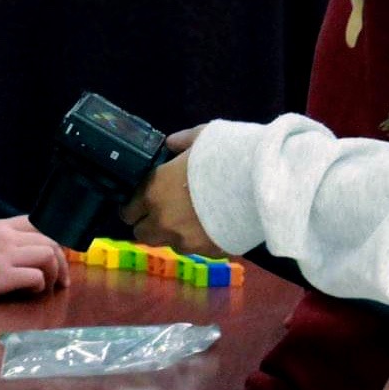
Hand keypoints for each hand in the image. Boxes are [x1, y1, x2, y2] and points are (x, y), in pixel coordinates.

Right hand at [0, 215, 69, 295]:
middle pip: (50, 241)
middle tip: (62, 280)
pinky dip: (39, 286)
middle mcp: (10, 237)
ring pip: (47, 256)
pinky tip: (31, 293)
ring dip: (54, 274)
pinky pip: (35, 278)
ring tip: (47, 287)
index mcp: (5, 226)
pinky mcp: (4, 276)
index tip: (61, 254)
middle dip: (62, 261)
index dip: (55, 239)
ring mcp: (8, 255)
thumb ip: (5, 237)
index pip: (40, 223)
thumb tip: (26, 249)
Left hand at [120, 127, 218, 252]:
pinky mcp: (207, 253)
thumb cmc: (226, 154)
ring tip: (190, 220)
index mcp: (154, 191)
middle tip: (162, 213)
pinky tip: (211, 227)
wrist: (261, 183)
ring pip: (168, 244)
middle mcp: (163, 220)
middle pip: (142, 234)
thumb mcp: (201, 137)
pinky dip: (198, 240)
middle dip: (149, 224)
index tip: (140, 203)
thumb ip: (181, 142)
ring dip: (173, 234)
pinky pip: (195, 250)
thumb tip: (171, 143)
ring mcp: (185, 241)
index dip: (133, 207)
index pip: (128, 210)